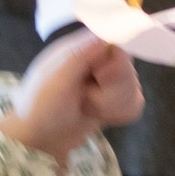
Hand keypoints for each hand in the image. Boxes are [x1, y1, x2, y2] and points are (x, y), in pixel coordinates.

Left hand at [6, 26, 144, 162]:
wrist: (38, 142)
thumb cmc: (39, 107)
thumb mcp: (56, 79)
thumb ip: (81, 55)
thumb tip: (105, 33)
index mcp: (81, 48)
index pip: (118, 42)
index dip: (116, 62)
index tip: (100, 77)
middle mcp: (98, 61)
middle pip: (129, 67)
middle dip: (112, 90)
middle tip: (86, 98)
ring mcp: (108, 82)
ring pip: (133, 87)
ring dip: (112, 105)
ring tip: (87, 108)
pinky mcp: (114, 102)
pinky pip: (136, 103)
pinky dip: (120, 113)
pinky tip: (102, 117)